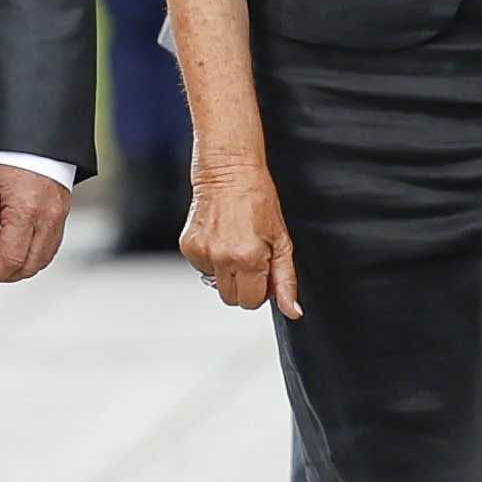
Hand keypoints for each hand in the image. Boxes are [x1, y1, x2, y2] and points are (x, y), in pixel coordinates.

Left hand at [0, 162, 71, 284]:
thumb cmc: (10, 154)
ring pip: (42, 261)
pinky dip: (34, 256)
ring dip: (20, 268)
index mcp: (26, 211)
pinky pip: (51, 247)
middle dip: (4, 274)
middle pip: (28, 266)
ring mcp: (59, 217)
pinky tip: (18, 251)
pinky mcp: (64, 214)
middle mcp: (47, 218)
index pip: (10, 259)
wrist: (36, 135)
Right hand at [183, 155, 299, 317]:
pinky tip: (220, 237)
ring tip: (234, 243)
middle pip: (231, 298)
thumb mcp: (281, 240)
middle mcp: (223, 258)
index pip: (251, 302)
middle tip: (250, 258)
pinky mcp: (188, 246)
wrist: (229, 171)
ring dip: (226, 272)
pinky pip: (202, 268)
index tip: (262, 270)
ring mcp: (202, 253)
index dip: (260, 290)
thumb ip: (285, 279)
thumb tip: (293, 310)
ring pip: (215, 284)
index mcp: (249, 258)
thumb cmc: (258, 199)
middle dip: (243, 285)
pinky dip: (211, 259)